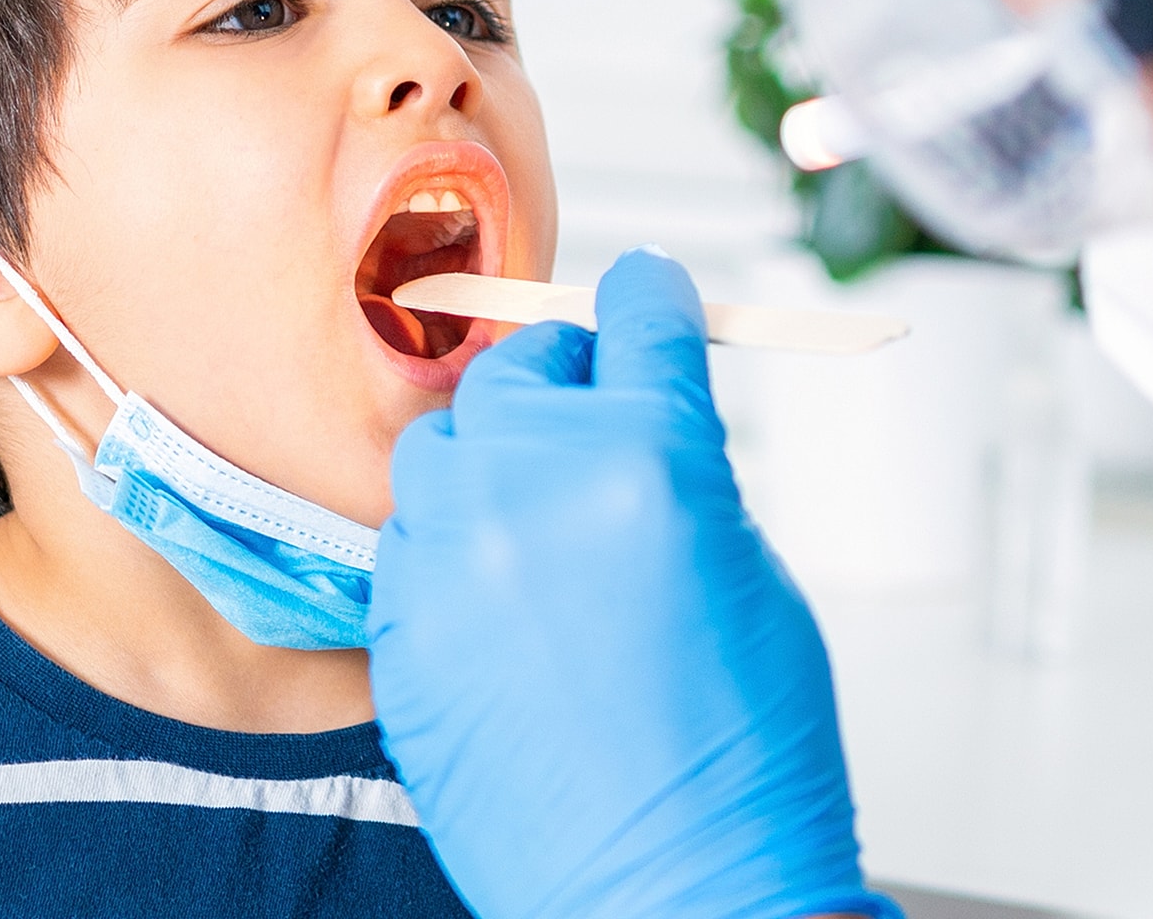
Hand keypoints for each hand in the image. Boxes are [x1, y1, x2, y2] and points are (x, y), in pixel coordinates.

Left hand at [369, 249, 896, 918]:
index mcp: (650, 460)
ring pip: (442, 448)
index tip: (642, 292)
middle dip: (561, 380)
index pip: (638, 320)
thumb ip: (681, 475)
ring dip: (489, 460)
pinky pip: (409, 541)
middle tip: (589, 412)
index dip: (647, 298)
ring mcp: (452, 558)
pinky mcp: (399, 625)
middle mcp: (533, 489)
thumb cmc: (743, 756)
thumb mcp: (753, 577)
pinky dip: (449, 547)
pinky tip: (498, 598)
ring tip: (537, 516)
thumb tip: (638, 427)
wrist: (669, 887)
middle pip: (520, 369)